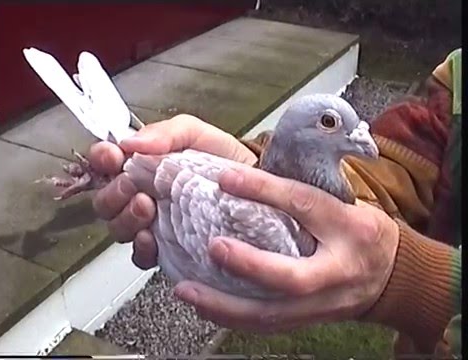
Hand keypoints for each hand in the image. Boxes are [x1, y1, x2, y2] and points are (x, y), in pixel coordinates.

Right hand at [88, 114, 256, 268]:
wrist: (255, 189)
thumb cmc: (223, 160)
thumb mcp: (196, 134)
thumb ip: (165, 134)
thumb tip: (131, 142)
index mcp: (142, 166)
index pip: (107, 163)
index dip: (101, 159)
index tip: (111, 157)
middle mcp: (140, 195)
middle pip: (105, 201)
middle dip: (114, 193)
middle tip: (134, 186)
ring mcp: (152, 223)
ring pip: (118, 228)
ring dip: (126, 218)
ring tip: (148, 207)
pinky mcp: (167, 248)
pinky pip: (141, 256)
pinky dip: (141, 248)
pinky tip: (150, 238)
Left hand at [173, 163, 399, 332]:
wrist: (392, 275)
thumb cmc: (360, 230)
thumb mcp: (343, 203)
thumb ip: (302, 196)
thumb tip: (248, 177)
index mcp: (347, 226)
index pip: (303, 204)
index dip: (264, 190)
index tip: (225, 177)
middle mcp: (338, 269)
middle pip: (293, 276)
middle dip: (250, 265)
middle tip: (213, 248)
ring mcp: (325, 303)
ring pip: (274, 314)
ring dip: (227, 306)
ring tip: (188, 291)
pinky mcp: (310, 321)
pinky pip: (268, 326)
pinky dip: (233, 319)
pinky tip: (206, 308)